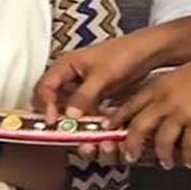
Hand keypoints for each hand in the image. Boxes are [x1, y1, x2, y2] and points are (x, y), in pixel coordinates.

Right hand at [34, 31, 166, 123]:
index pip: (44, 87)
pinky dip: (85, 122)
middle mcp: (68, 77)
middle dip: (56, 117)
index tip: (53, 121)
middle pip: (50, 101)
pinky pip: (82, 113)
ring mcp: (79, 88)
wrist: (146, 53)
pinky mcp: (91, 97)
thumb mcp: (103, 76)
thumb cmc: (123, 55)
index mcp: (64, 65)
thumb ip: (84, 95)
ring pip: (66, 109)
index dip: (45, 105)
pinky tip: (93, 132)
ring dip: (71, 123)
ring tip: (81, 136)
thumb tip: (69, 115)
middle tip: (63, 132)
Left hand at [109, 46, 190, 169]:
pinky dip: (189, 157)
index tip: (108, 128)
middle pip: (139, 127)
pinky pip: (189, 147)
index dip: (118, 119)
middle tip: (130, 156)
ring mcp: (181, 112)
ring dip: (163, 155)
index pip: (130, 104)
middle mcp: (165, 99)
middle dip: (132, 145)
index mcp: (159, 85)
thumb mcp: (180, 74)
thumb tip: (159, 103)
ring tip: (166, 162)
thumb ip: (166, 89)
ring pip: (162, 141)